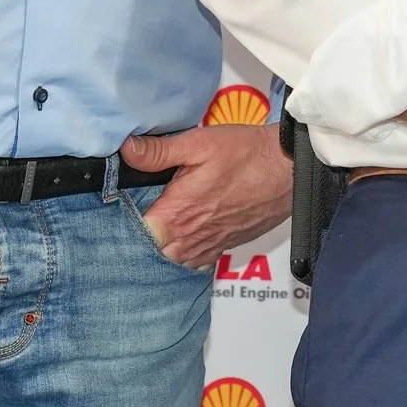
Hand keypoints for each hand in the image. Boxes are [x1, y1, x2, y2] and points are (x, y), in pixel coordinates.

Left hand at [120, 125, 293, 269]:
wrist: (288, 168)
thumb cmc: (246, 153)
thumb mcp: (199, 143)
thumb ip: (159, 151)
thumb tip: (126, 151)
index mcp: (179, 213)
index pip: (138, 237)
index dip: (123, 228)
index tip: (119, 213)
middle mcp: (192, 237)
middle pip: (153, 256)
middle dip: (141, 243)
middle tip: (134, 223)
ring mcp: (210, 245)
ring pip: (174, 263)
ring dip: (163, 252)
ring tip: (156, 234)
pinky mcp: (226, 246)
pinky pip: (197, 262)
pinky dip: (186, 256)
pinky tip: (183, 241)